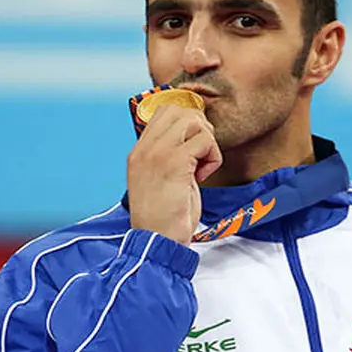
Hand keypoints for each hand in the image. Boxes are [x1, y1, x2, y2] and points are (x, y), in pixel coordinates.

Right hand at [127, 104, 221, 243]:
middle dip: (199, 127)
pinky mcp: (174, 162)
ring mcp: (157, 153)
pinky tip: (203, 176)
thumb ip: (170, 158)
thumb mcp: (160, 181)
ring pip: (193, 120)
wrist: (157, 240)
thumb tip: (194, 140)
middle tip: (201, 154)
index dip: (186, 123)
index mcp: (139, 152)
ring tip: (201, 166)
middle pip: (179, 110)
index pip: (163, 113)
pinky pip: (204, 141)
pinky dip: (212, 157)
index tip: (194, 149)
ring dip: (207, 142)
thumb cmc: (164, 218)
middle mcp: (145, 149)